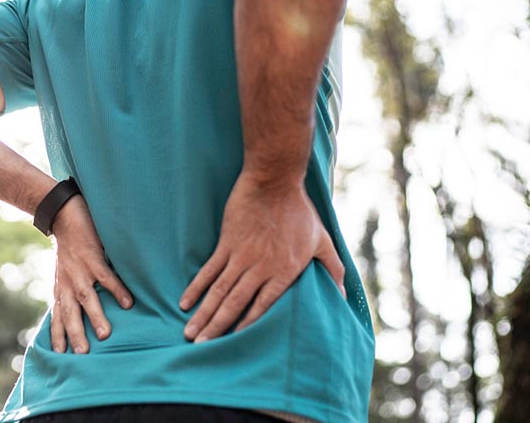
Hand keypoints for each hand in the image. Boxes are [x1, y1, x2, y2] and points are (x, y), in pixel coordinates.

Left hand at [49, 193, 132, 353]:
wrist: (63, 215)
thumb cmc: (68, 246)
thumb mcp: (64, 272)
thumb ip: (71, 290)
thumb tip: (81, 311)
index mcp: (62, 288)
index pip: (58, 316)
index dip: (58, 335)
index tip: (60, 356)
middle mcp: (68, 283)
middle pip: (70, 313)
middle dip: (75, 334)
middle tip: (83, 355)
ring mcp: (80, 271)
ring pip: (86, 298)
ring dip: (95, 317)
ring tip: (105, 335)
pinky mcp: (92, 257)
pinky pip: (105, 277)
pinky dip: (116, 290)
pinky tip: (128, 303)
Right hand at [180, 171, 345, 341]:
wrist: (274, 181)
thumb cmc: (300, 211)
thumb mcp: (322, 240)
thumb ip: (333, 269)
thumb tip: (343, 295)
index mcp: (284, 271)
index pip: (262, 306)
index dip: (247, 326)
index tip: (234, 344)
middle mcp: (260, 268)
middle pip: (235, 304)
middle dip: (217, 327)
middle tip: (202, 347)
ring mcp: (240, 256)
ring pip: (219, 291)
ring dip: (204, 314)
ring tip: (191, 333)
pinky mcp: (227, 243)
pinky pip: (209, 270)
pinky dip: (196, 287)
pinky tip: (185, 302)